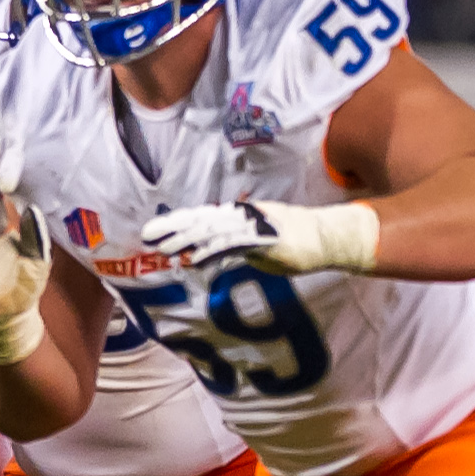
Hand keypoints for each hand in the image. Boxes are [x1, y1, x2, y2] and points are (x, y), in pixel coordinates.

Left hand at [143, 198, 379, 276]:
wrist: (327, 238)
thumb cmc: (298, 243)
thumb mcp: (260, 247)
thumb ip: (238, 248)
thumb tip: (215, 255)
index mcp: (241, 217)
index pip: (203, 218)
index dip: (178, 223)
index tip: (155, 231)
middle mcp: (244, 215)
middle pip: (202, 219)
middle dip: (173, 227)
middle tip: (147, 234)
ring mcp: (255, 225)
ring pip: (214, 230)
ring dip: (187, 239)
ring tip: (165, 249)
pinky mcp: (266, 238)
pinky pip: (234, 244)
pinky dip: (213, 251)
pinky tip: (195, 259)